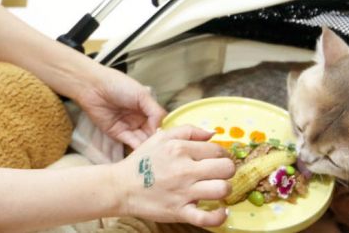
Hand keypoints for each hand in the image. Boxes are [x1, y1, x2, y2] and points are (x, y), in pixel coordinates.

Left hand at [72, 64, 165, 148]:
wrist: (94, 87)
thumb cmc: (118, 85)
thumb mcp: (142, 95)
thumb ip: (155, 112)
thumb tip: (162, 128)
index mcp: (146, 107)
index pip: (160, 122)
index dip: (165, 129)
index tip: (172, 137)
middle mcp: (139, 118)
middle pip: (152, 133)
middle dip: (157, 141)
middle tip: (165, 148)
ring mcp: (129, 127)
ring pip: (143, 140)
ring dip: (148, 146)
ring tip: (156, 151)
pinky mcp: (118, 134)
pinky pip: (130, 142)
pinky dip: (138, 147)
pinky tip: (145, 150)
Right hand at [114, 125, 234, 226]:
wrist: (120, 187)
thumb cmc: (141, 162)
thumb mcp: (161, 137)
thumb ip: (188, 130)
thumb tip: (213, 133)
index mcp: (180, 149)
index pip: (217, 149)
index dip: (222, 154)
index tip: (217, 159)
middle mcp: (184, 169)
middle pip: (226, 168)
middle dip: (227, 170)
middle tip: (220, 173)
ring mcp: (183, 192)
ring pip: (222, 189)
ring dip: (225, 190)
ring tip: (217, 189)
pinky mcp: (179, 212)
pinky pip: (207, 218)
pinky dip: (219, 216)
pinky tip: (221, 211)